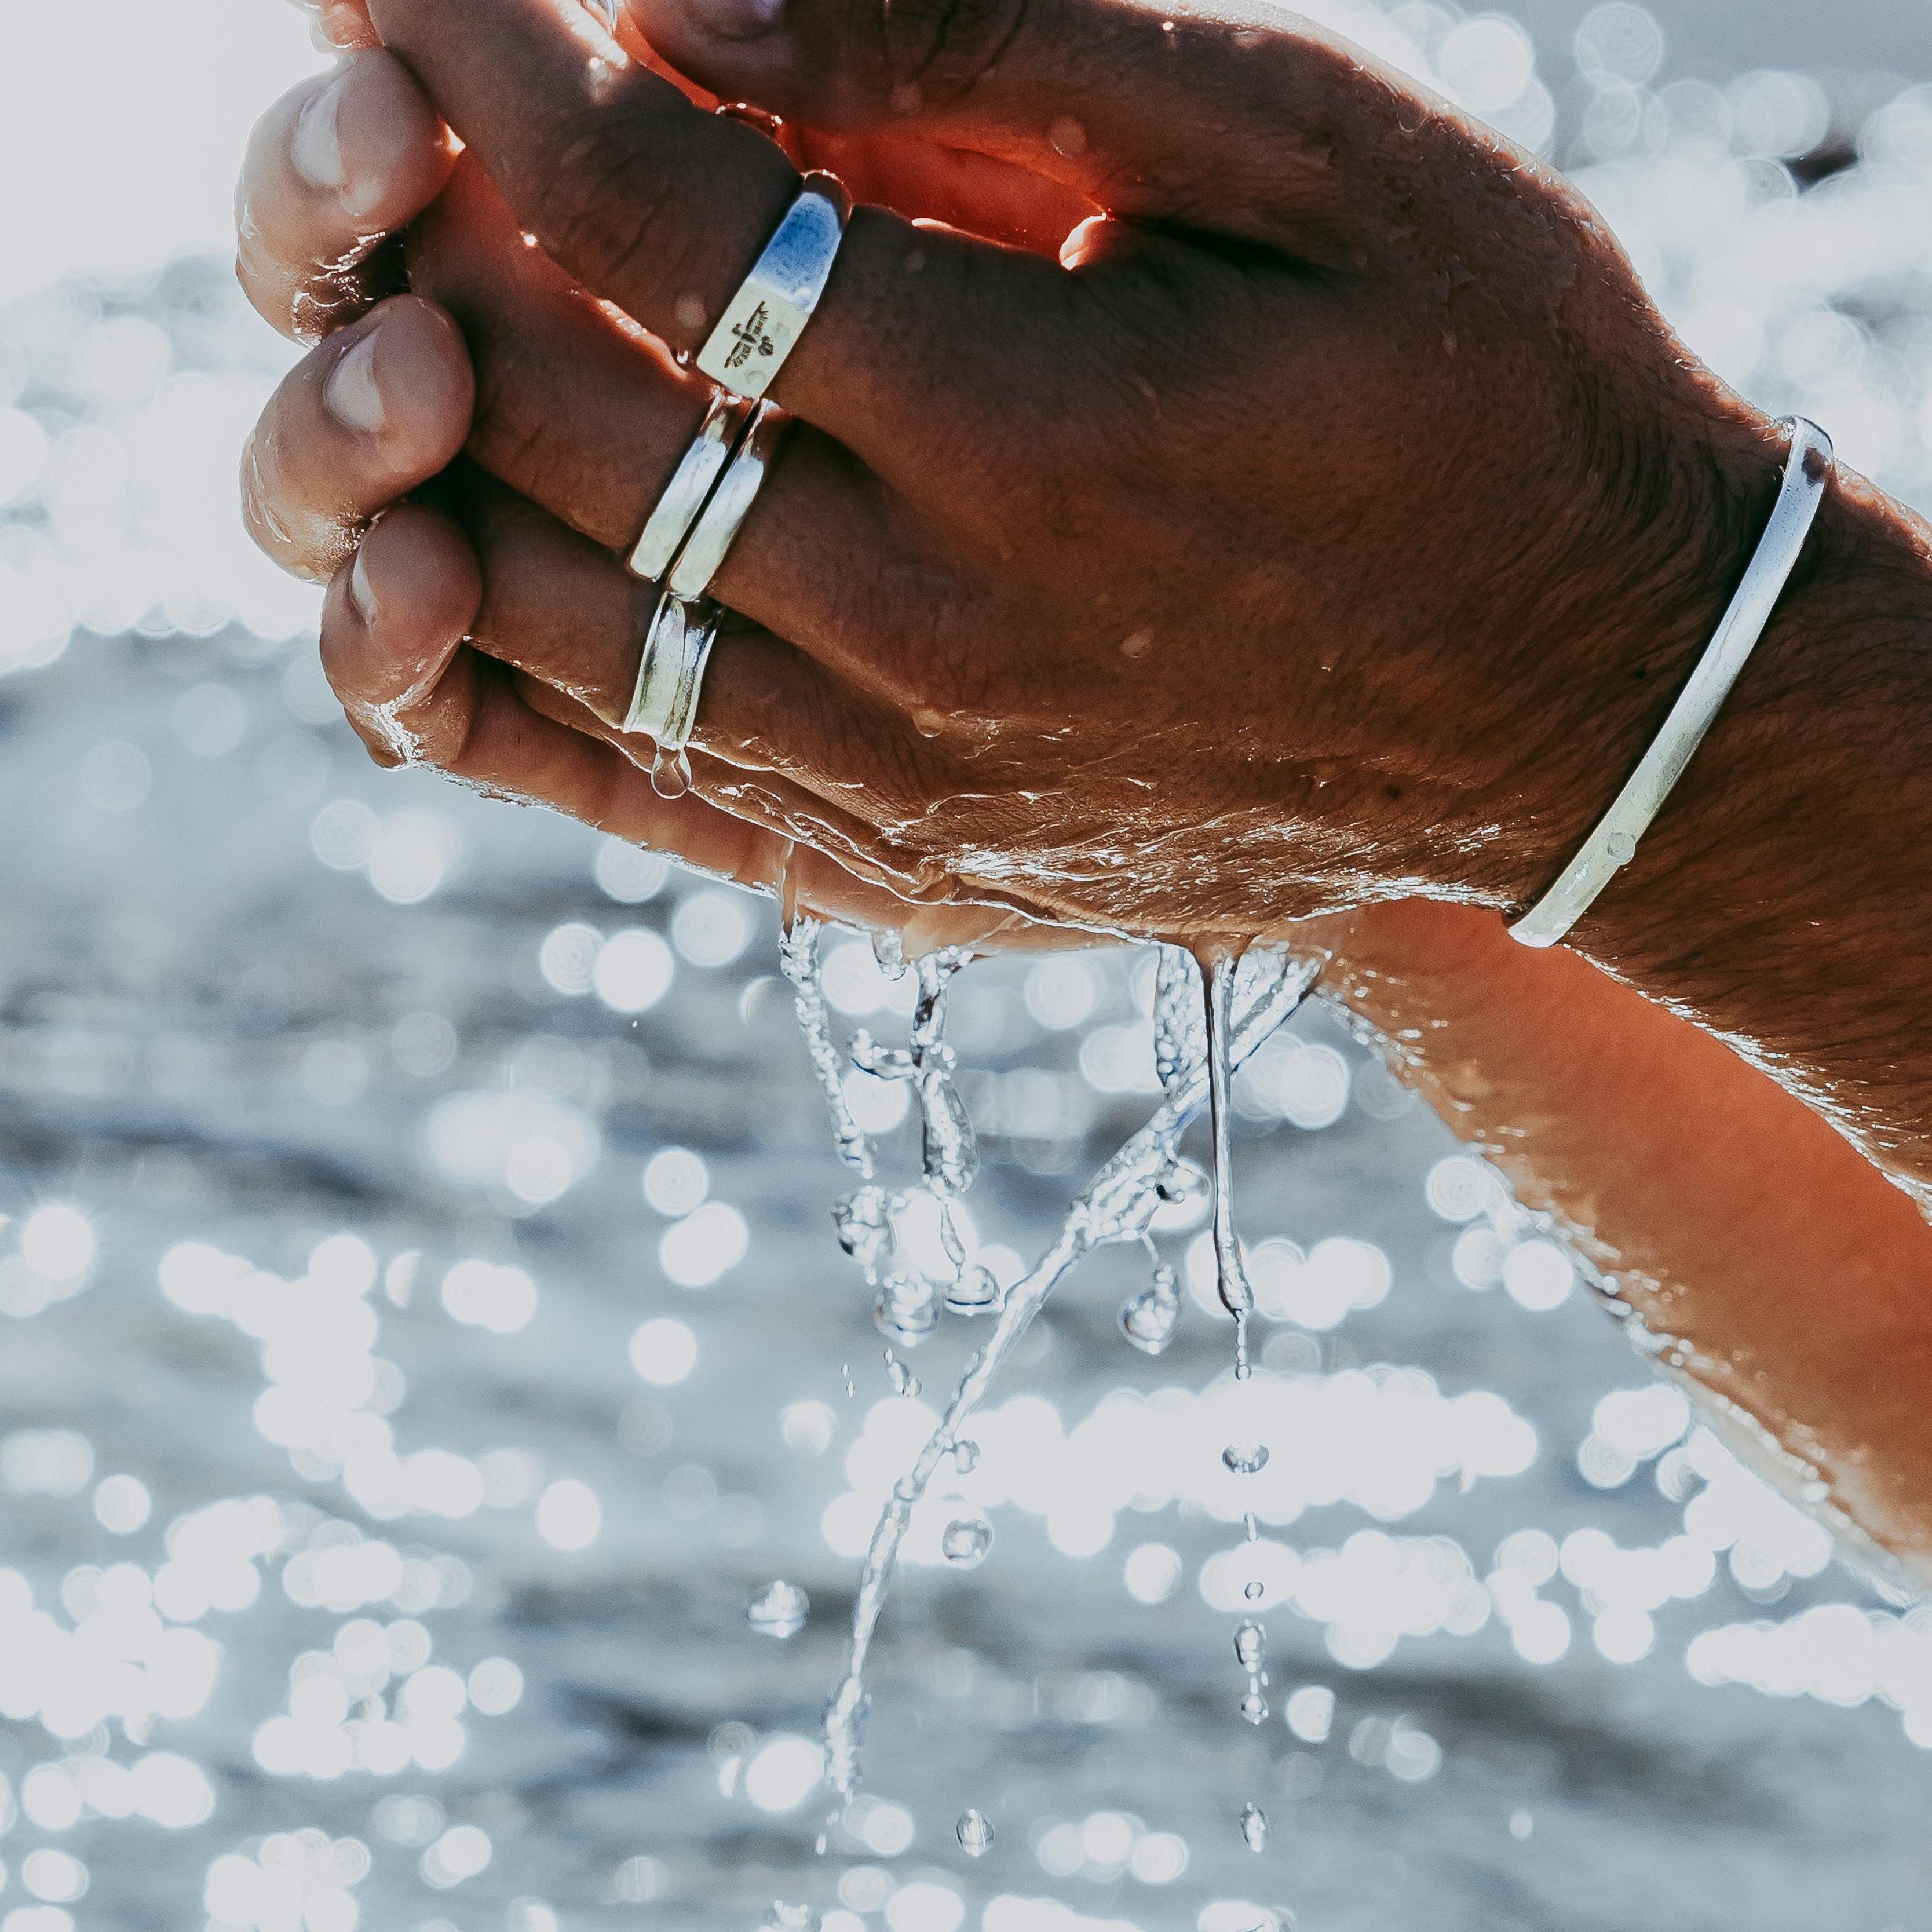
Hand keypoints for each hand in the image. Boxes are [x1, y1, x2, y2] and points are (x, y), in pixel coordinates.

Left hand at [243, 0, 1797, 948]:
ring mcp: (902, 785)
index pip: (641, 220)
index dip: (489, 66)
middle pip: (553, 427)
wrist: (1587, 710)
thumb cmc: (1488, 393)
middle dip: (420, 242)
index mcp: (1020, 432)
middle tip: (370, 130)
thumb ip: (996, 39)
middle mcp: (927, 639)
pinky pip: (633, 779)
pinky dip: (504, 677)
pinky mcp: (904, 871)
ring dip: (429, 466)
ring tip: (395, 327)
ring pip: (554, 624)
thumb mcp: (1311, 145)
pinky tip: (446, 574)